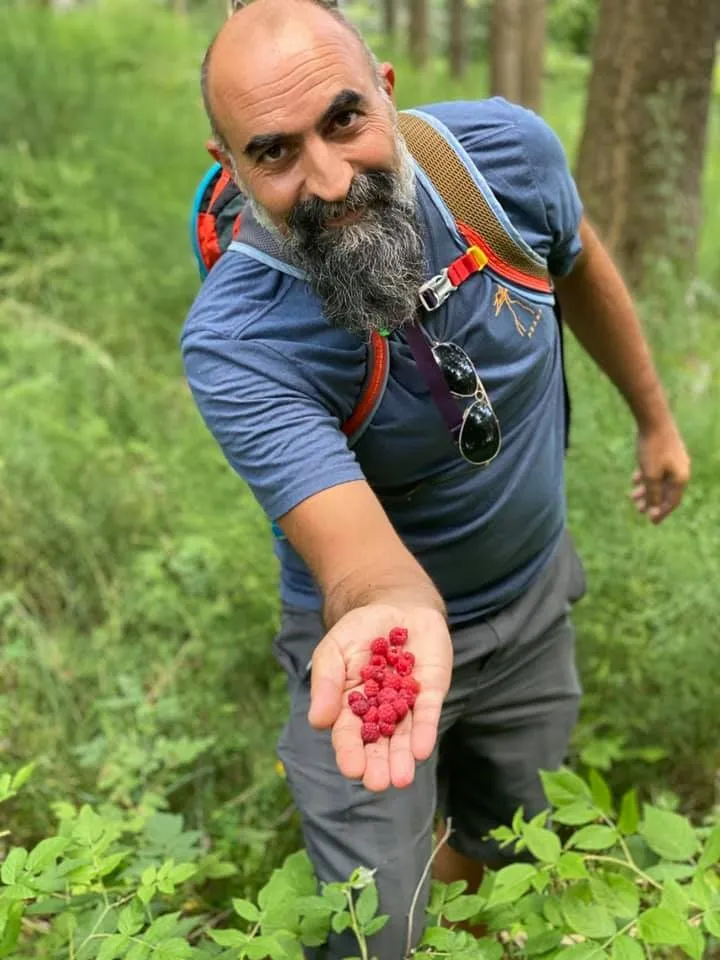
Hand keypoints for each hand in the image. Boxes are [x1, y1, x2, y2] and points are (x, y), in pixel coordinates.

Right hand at [307, 604, 451, 791]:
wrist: (398, 606)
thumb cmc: (360, 630)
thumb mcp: (334, 649)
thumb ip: (326, 682)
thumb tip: (317, 722)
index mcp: (350, 704)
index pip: (348, 733)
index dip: (349, 751)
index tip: (352, 768)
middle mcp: (379, 710)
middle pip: (377, 742)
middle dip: (378, 763)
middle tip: (378, 783)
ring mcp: (406, 703)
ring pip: (403, 735)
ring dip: (401, 757)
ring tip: (400, 779)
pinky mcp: (430, 692)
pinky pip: (427, 713)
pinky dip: (424, 731)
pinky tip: (421, 750)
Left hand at [632, 419, 690, 523]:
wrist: (654, 420)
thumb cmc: (653, 449)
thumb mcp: (651, 475)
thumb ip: (652, 493)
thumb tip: (653, 509)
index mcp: (680, 478)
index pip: (671, 502)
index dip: (660, 512)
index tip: (651, 522)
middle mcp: (680, 470)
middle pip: (665, 492)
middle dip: (651, 502)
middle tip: (638, 510)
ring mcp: (673, 460)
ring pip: (659, 480)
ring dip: (646, 490)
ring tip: (633, 496)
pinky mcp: (665, 452)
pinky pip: (656, 470)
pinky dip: (646, 476)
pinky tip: (635, 479)